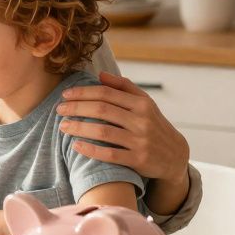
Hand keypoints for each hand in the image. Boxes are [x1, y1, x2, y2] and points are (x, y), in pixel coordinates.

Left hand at [55, 71, 190, 184]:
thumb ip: (124, 87)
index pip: (106, 93)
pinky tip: (76, 145)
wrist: (176, 155)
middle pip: (102, 110)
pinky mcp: (139, 160)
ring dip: (79, 128)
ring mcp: (141, 141)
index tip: (65, 94)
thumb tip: (100, 75)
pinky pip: (110, 154)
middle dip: (76, 108)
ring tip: (63, 126)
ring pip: (103, 131)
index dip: (83, 92)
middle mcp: (142, 120)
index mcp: (142, 103)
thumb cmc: (154, 125)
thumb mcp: (145, 103)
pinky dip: (91, 149)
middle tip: (58, 109)